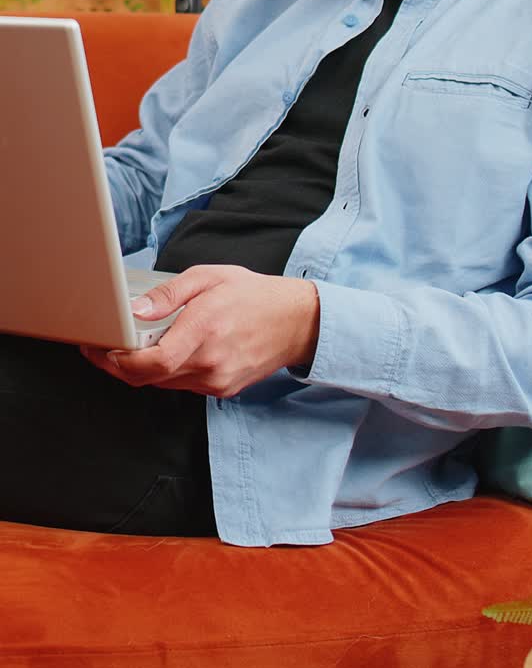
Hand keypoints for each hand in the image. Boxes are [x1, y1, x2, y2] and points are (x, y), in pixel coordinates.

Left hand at [80, 265, 319, 396]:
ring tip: (134, 347)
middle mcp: (210, 362)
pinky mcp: (222, 390)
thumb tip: (137, 310)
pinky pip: (183, 385)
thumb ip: (169, 294)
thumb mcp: (209, 277)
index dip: (117, 361)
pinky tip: (167, 352)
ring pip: (163, 384)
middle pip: (150, 377)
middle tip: (103, 347)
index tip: (99, 348)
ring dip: (143, 369)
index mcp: (205, 329)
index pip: (152, 362)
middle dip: (119, 365)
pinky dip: (167, 372)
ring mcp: (217, 381)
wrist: (296, 322)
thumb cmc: (254, 295)